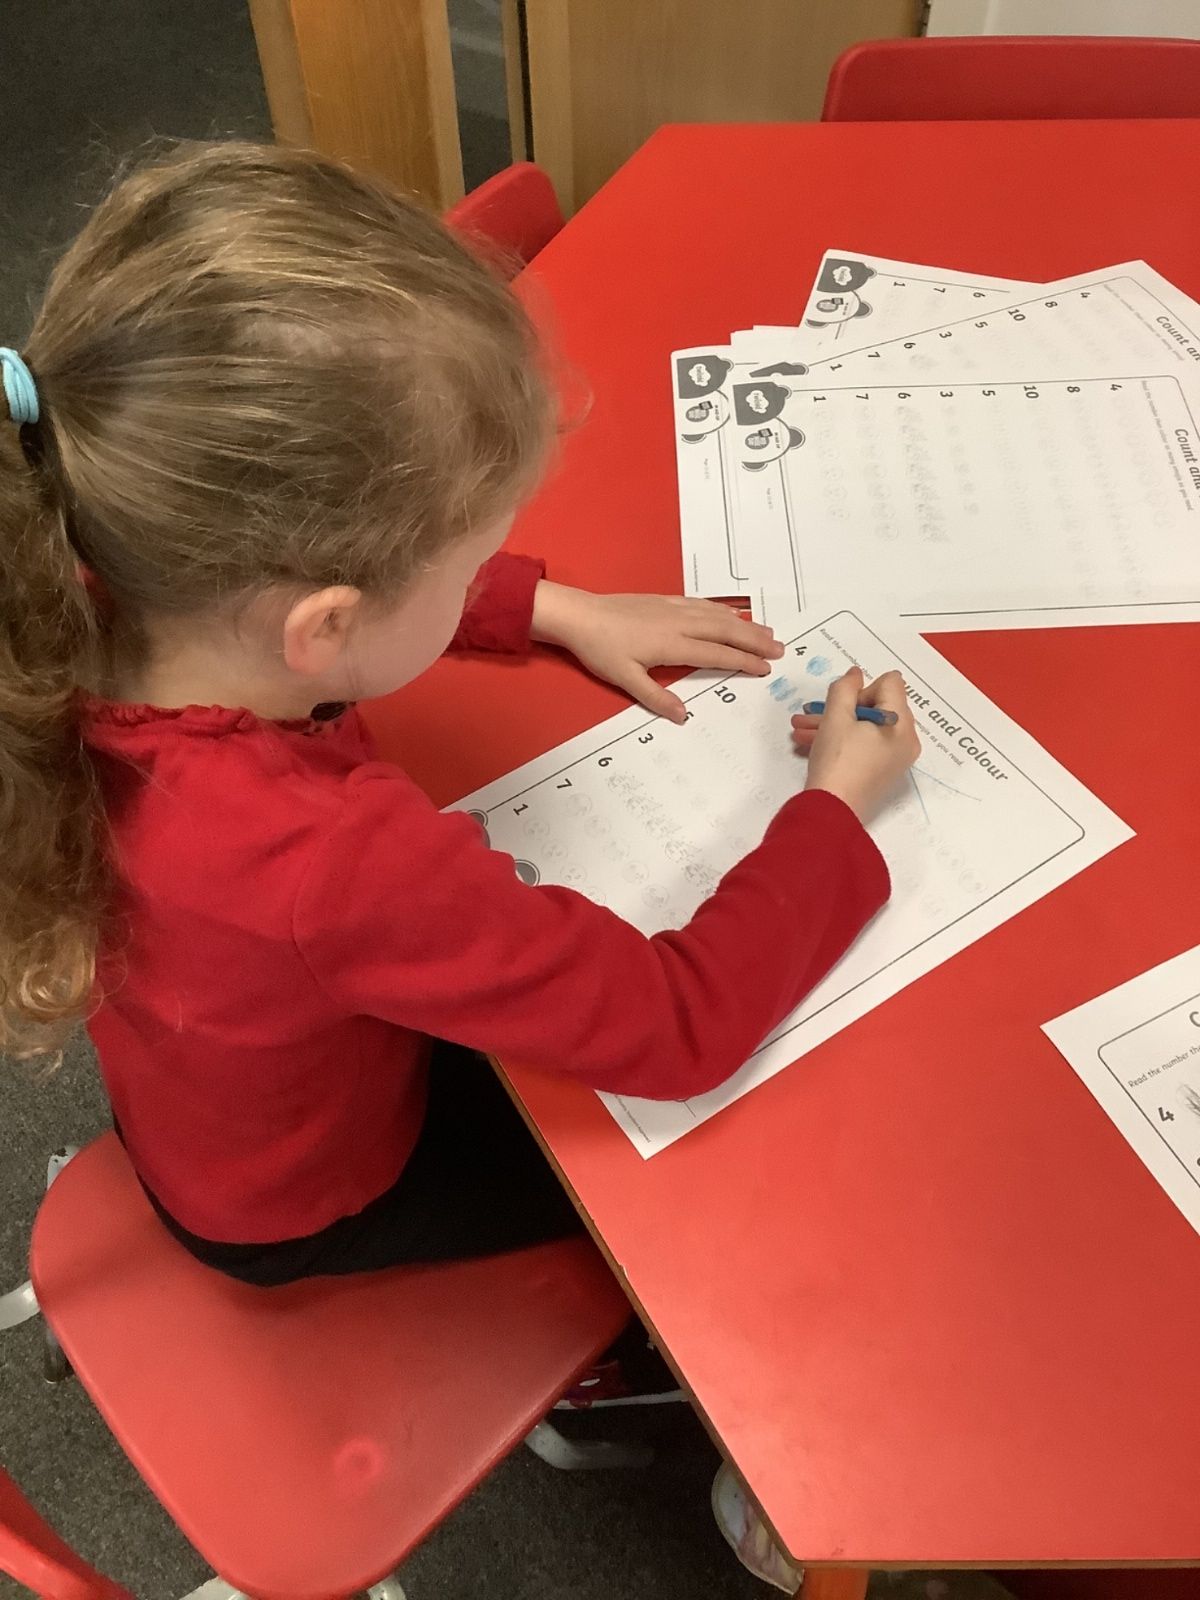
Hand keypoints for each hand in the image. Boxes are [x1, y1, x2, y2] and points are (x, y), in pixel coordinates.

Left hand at [531, 582, 782, 721]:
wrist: (580, 616)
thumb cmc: (600, 650)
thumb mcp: (625, 679)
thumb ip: (656, 698)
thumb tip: (683, 716)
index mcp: (672, 644)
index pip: (717, 653)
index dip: (743, 661)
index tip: (765, 668)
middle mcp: (679, 623)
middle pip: (726, 631)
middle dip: (754, 640)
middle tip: (779, 649)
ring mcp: (673, 609)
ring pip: (717, 615)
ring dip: (744, 624)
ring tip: (766, 632)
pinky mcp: (665, 601)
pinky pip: (702, 604)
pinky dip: (722, 610)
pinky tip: (731, 613)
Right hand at [792, 667, 919, 823]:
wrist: (831, 812)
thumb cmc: (836, 762)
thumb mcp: (836, 717)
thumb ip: (845, 688)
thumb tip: (855, 675)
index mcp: (901, 724)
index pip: (890, 684)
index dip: (862, 689)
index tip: (841, 705)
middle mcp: (905, 740)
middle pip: (877, 706)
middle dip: (841, 707)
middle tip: (811, 713)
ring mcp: (895, 759)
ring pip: (865, 728)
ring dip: (834, 724)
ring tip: (801, 729)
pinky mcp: (881, 773)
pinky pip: (865, 746)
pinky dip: (842, 741)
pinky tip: (810, 743)